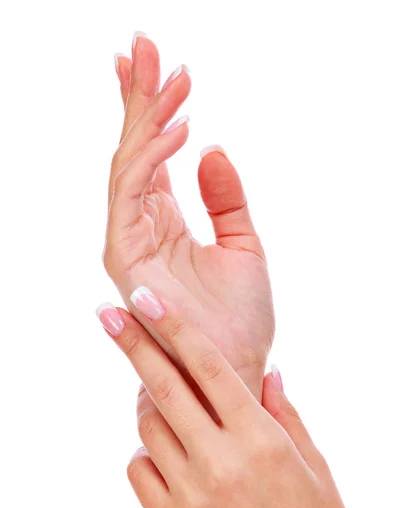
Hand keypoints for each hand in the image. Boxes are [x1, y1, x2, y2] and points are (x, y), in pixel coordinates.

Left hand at [96, 302, 365, 507]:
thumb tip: (270, 372)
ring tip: (166, 406)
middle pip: (165, 388)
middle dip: (133, 344)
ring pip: (148, 428)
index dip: (175, 326)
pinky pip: (141, 472)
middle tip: (108, 314)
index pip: (210, 367)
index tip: (146, 299)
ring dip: (150, 407)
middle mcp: (222, 462)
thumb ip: (287, 414)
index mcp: (262, 439)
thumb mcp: (315, 467)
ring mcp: (192, 496)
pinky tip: (169, 456)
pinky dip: (148, 455)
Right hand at [105, 34, 273, 401]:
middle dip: (136, 96)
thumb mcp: (244, 245)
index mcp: (166, 221)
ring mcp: (129, 239)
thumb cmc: (240, 318)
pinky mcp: (124, 255)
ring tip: (167, 74)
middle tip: (144, 44)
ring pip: (128, 163)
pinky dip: (150, 158)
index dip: (151, 109)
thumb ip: (226, 198)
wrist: (236, 366)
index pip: (152, 155)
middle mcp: (142, 225)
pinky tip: (179, 126)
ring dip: (145, 116)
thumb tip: (211, 148)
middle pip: (133, 149)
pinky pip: (131, 194)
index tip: (159, 65)